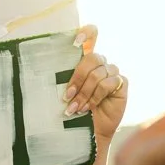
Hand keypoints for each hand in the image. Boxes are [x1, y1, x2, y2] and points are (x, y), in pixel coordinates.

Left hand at [62, 25, 128, 164]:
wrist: (87, 131)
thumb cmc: (72, 110)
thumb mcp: (65, 92)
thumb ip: (63, 77)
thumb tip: (42, 66)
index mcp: (84, 60)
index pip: (91, 35)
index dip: (87, 33)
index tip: (76, 41)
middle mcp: (100, 64)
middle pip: (92, 57)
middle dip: (77, 78)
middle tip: (66, 97)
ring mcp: (112, 73)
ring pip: (99, 73)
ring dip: (85, 93)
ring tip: (75, 109)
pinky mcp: (122, 84)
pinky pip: (109, 83)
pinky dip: (96, 96)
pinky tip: (89, 108)